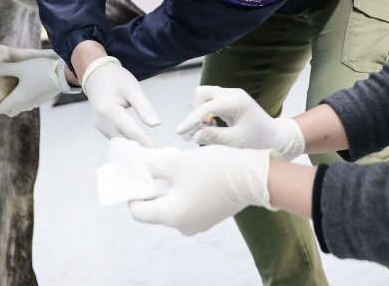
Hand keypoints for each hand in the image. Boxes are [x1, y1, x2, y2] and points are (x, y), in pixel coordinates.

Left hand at [0, 52, 64, 115]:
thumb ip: (4, 68)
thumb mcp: (20, 67)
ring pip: (20, 108)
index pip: (0, 109)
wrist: (63, 75)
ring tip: (11, 93)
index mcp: (17, 99)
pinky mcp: (43, 100)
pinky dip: (24, 100)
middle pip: (9, 111)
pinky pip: (29, 104)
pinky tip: (26, 89)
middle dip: (2, 107)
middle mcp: (25, 105)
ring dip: (14, 104)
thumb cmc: (40, 71)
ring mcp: (35, 103)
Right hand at [82, 56, 159, 145]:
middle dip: (143, 148)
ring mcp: (100, 127)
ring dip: (137, 147)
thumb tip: (156, 125)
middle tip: (162, 151)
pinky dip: (130, 142)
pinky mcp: (102, 129)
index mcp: (109, 111)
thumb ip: (144, 107)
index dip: (145, 141)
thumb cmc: (116, 79)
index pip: (130, 131)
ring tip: (156, 149)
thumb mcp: (133, 88)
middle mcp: (102, 123)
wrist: (96, 75)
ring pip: (121, 143)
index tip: (159, 150)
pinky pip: (117, 139)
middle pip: (124, 141)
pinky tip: (143, 143)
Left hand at [127, 145, 274, 235]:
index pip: (138, 211)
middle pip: (156, 207)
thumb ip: (154, 165)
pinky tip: (188, 170)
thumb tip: (141, 165)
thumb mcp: (179, 162)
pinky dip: (183, 189)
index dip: (133, 191)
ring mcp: (198, 222)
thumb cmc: (214, 169)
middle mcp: (184, 226)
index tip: (135, 173)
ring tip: (172, 162)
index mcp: (173, 216)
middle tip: (152, 163)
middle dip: (152, 184)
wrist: (255, 176)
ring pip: (173, 203)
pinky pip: (188, 203)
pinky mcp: (210, 216)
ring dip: (168, 185)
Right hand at [178, 86, 304, 159]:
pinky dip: (207, 114)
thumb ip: (215, 137)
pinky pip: (210, 102)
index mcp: (236, 101)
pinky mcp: (229, 101)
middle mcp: (232, 94)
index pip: (207, 106)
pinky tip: (214, 128)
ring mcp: (231, 96)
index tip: (180, 132)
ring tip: (208, 130)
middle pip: (202, 93)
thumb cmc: (260, 140)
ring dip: (200, 112)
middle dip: (196, 111)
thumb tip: (195, 134)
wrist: (276, 137)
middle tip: (200, 130)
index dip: (192, 118)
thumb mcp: (237, 142)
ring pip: (204, 97)